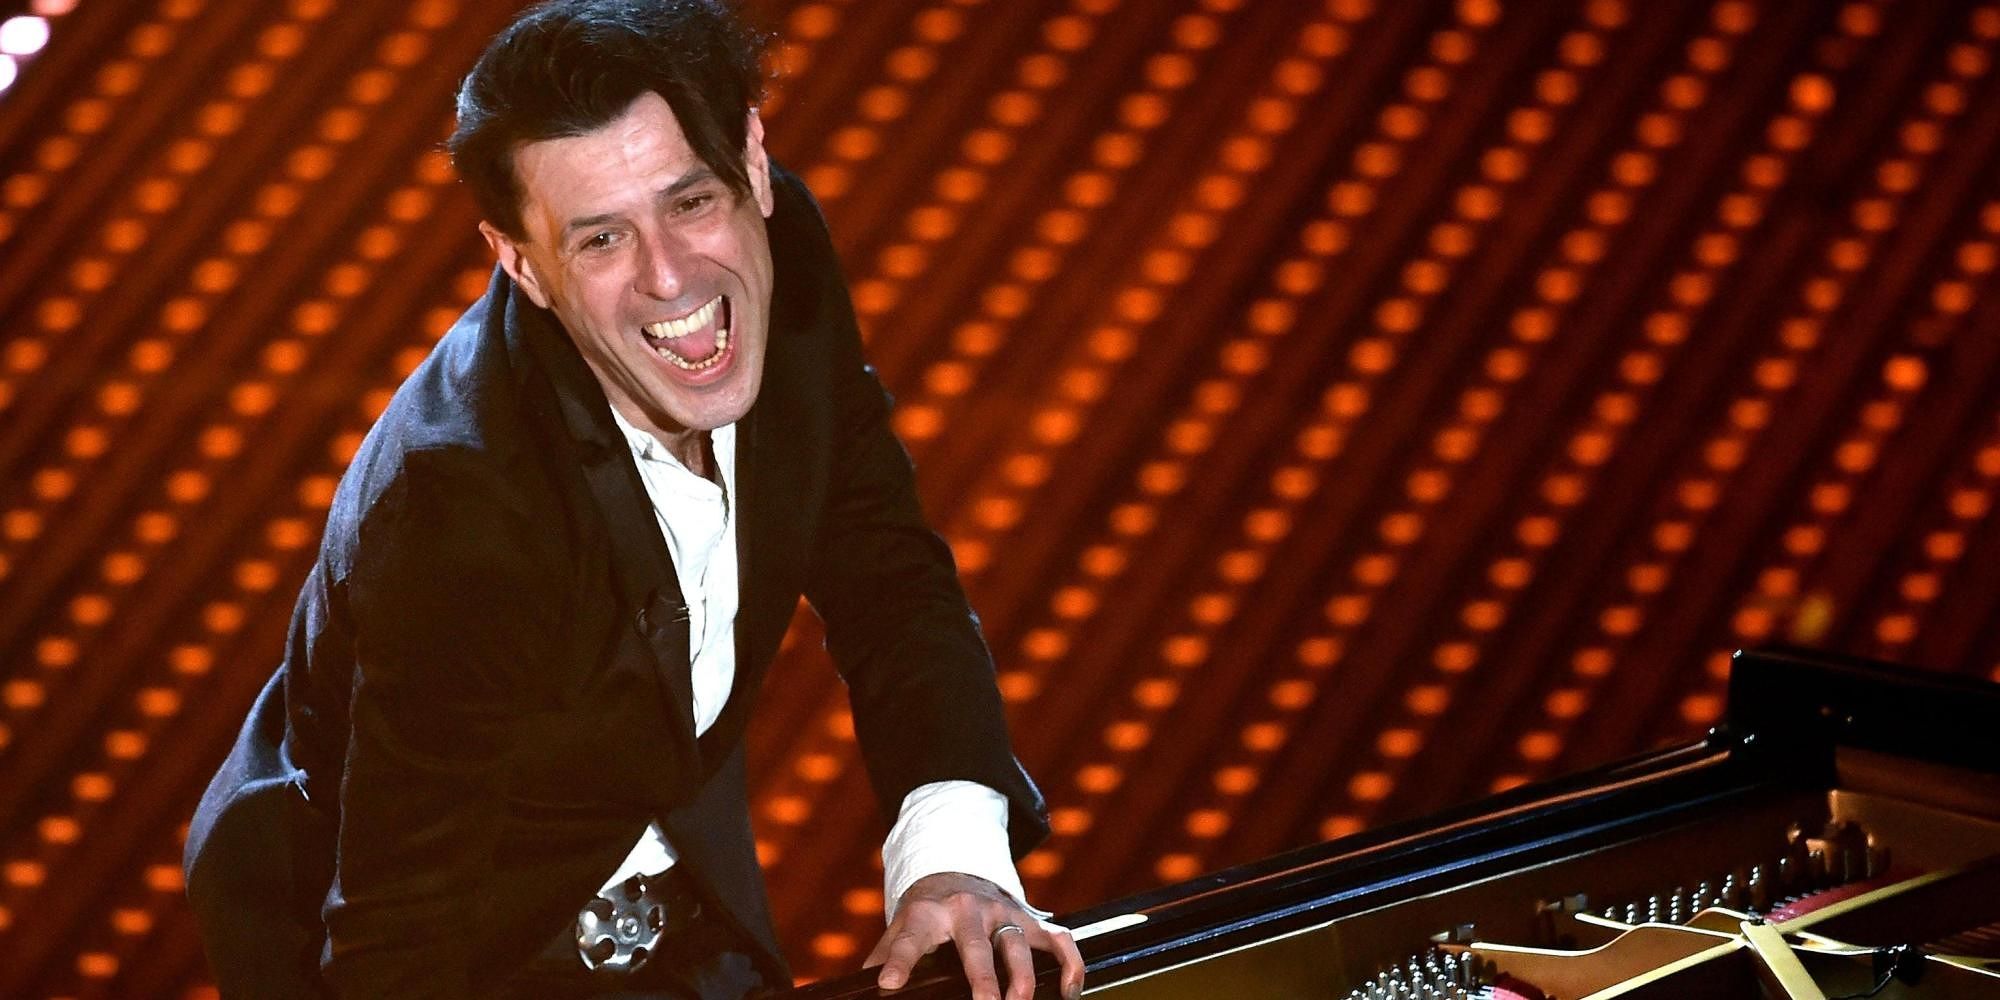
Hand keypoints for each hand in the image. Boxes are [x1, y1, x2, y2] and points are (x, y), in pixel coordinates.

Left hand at [865, 872, 1083, 999]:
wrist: (956, 872)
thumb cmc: (924, 914)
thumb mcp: (899, 928)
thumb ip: (883, 958)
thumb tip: (860, 991)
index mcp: (927, 914)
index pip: (910, 938)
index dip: (899, 962)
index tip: (890, 985)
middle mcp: (967, 909)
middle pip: (975, 944)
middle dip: (982, 978)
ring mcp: (1003, 913)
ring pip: (1018, 944)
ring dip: (1022, 978)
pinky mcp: (1030, 920)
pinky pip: (1058, 939)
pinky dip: (1069, 964)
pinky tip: (1069, 992)